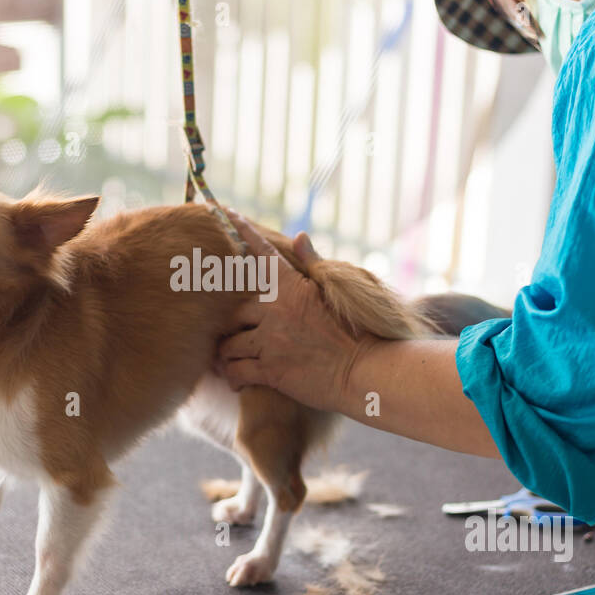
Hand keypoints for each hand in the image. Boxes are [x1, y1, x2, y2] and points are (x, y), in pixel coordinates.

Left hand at [215, 213, 374, 411]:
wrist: (368, 371)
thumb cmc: (360, 332)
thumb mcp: (338, 292)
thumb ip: (312, 265)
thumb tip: (298, 236)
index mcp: (293, 287)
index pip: (261, 254)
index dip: (242, 232)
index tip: (227, 214)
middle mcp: (276, 310)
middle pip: (234, 310)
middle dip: (233, 323)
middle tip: (232, 330)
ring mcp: (270, 341)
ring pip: (228, 344)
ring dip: (226, 353)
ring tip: (228, 359)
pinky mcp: (270, 371)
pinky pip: (234, 370)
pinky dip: (231, 375)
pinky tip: (235, 380)